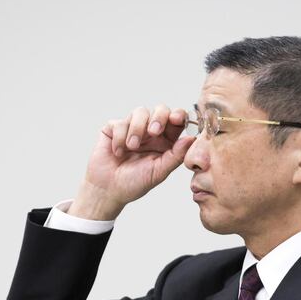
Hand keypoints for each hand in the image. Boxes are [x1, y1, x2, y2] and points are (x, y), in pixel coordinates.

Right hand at [68, 105, 196, 219]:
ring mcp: (132, 128)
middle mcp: (151, 132)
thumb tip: (192, 138)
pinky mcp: (114, 128)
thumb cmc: (134, 183)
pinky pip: (119, 122)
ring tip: (132, 147)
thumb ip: (176, 156)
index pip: (177, 121)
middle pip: (161, 109)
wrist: (107, 190)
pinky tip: (118, 152)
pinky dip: (119, 137)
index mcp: (166, 141)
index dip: (179, 115)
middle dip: (159, 117)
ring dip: (136, 129)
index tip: (176, 119)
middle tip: (153, 132)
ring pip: (140, 112)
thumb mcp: (158, 172)